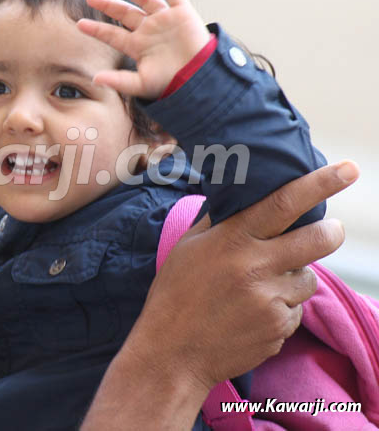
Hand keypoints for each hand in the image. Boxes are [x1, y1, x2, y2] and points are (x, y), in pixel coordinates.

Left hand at [76, 0, 209, 99]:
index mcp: (137, 46)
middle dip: (107, 4)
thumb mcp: (141, 84)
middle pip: (124, 13)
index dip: (96, 29)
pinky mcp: (182, 13)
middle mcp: (148, 30)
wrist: (199, 78)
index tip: (79, 24)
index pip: (112, 34)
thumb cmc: (171, 83)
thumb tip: (95, 79)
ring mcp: (164, 20)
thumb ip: (119, 81)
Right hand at [81, 160, 359, 429]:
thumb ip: (218, 222)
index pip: (283, 204)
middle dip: (331, 231)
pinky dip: (282, 309)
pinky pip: (295, 311)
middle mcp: (255, 268)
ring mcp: (269, 302)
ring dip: (294, 278)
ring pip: (307, 279)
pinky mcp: (278, 330)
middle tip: (330, 229)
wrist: (172, 354)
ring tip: (259, 288)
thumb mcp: (187, 248)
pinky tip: (252, 314)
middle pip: (317, 240)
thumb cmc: (174, 295)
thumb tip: (240, 197)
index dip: (320, 183)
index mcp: (231, 241)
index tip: (349, 168)